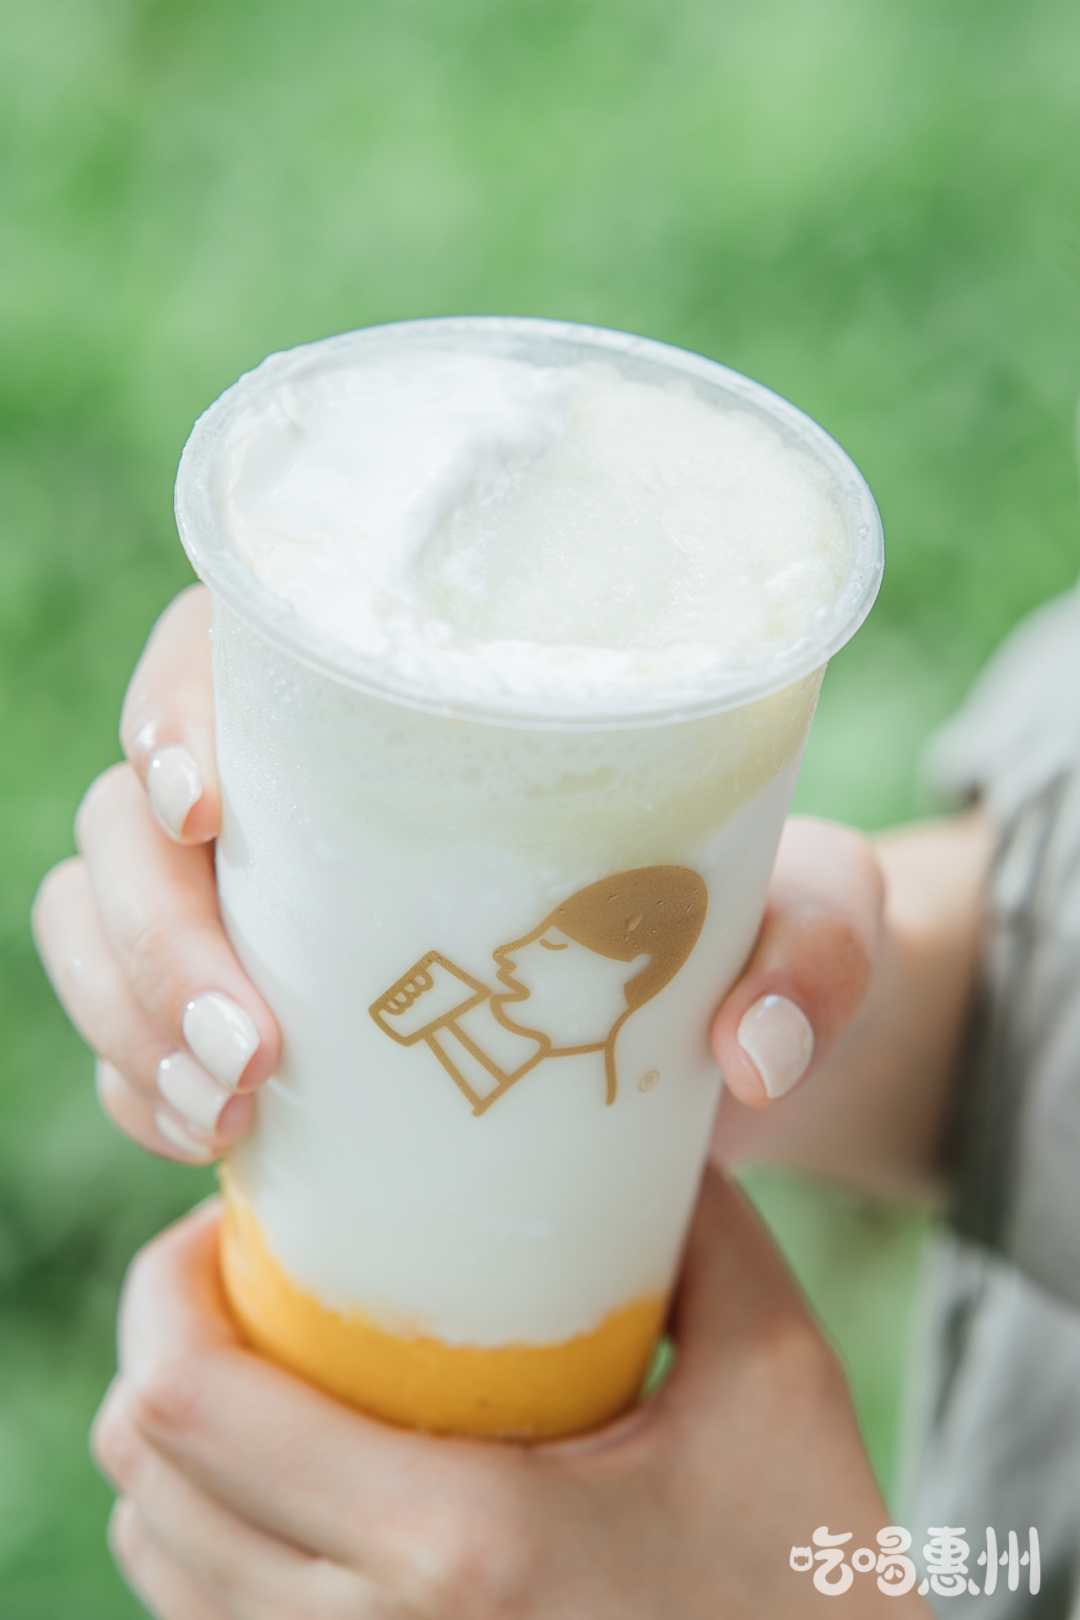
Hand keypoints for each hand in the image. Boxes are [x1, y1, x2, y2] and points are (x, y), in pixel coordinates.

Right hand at [34, 587, 893, 1174]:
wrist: (725, 1042)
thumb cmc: (756, 928)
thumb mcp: (818, 917)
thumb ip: (821, 956)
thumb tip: (750, 1054)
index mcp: (414, 713)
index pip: (226, 654)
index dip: (173, 711)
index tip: (210, 809)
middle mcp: (310, 803)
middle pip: (131, 817)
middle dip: (151, 932)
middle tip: (256, 1046)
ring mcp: (267, 912)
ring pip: (98, 922)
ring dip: (127, 1019)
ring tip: (229, 1114)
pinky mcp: (263, 1017)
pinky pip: (134, 1038)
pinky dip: (140, 1089)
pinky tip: (212, 1140)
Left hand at [93, 1167, 927, 1618]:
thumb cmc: (812, 1581)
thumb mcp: (777, 1380)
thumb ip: (704, 1234)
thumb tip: (643, 1129)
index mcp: (459, 1542)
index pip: (196, 1411)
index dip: (166, 1297)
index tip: (221, 1230)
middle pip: (150, 1483)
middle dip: (168, 1353)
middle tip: (240, 1281)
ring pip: (167, 1565)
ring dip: (186, 1451)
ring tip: (264, 1369)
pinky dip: (214, 1540)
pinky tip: (295, 1478)